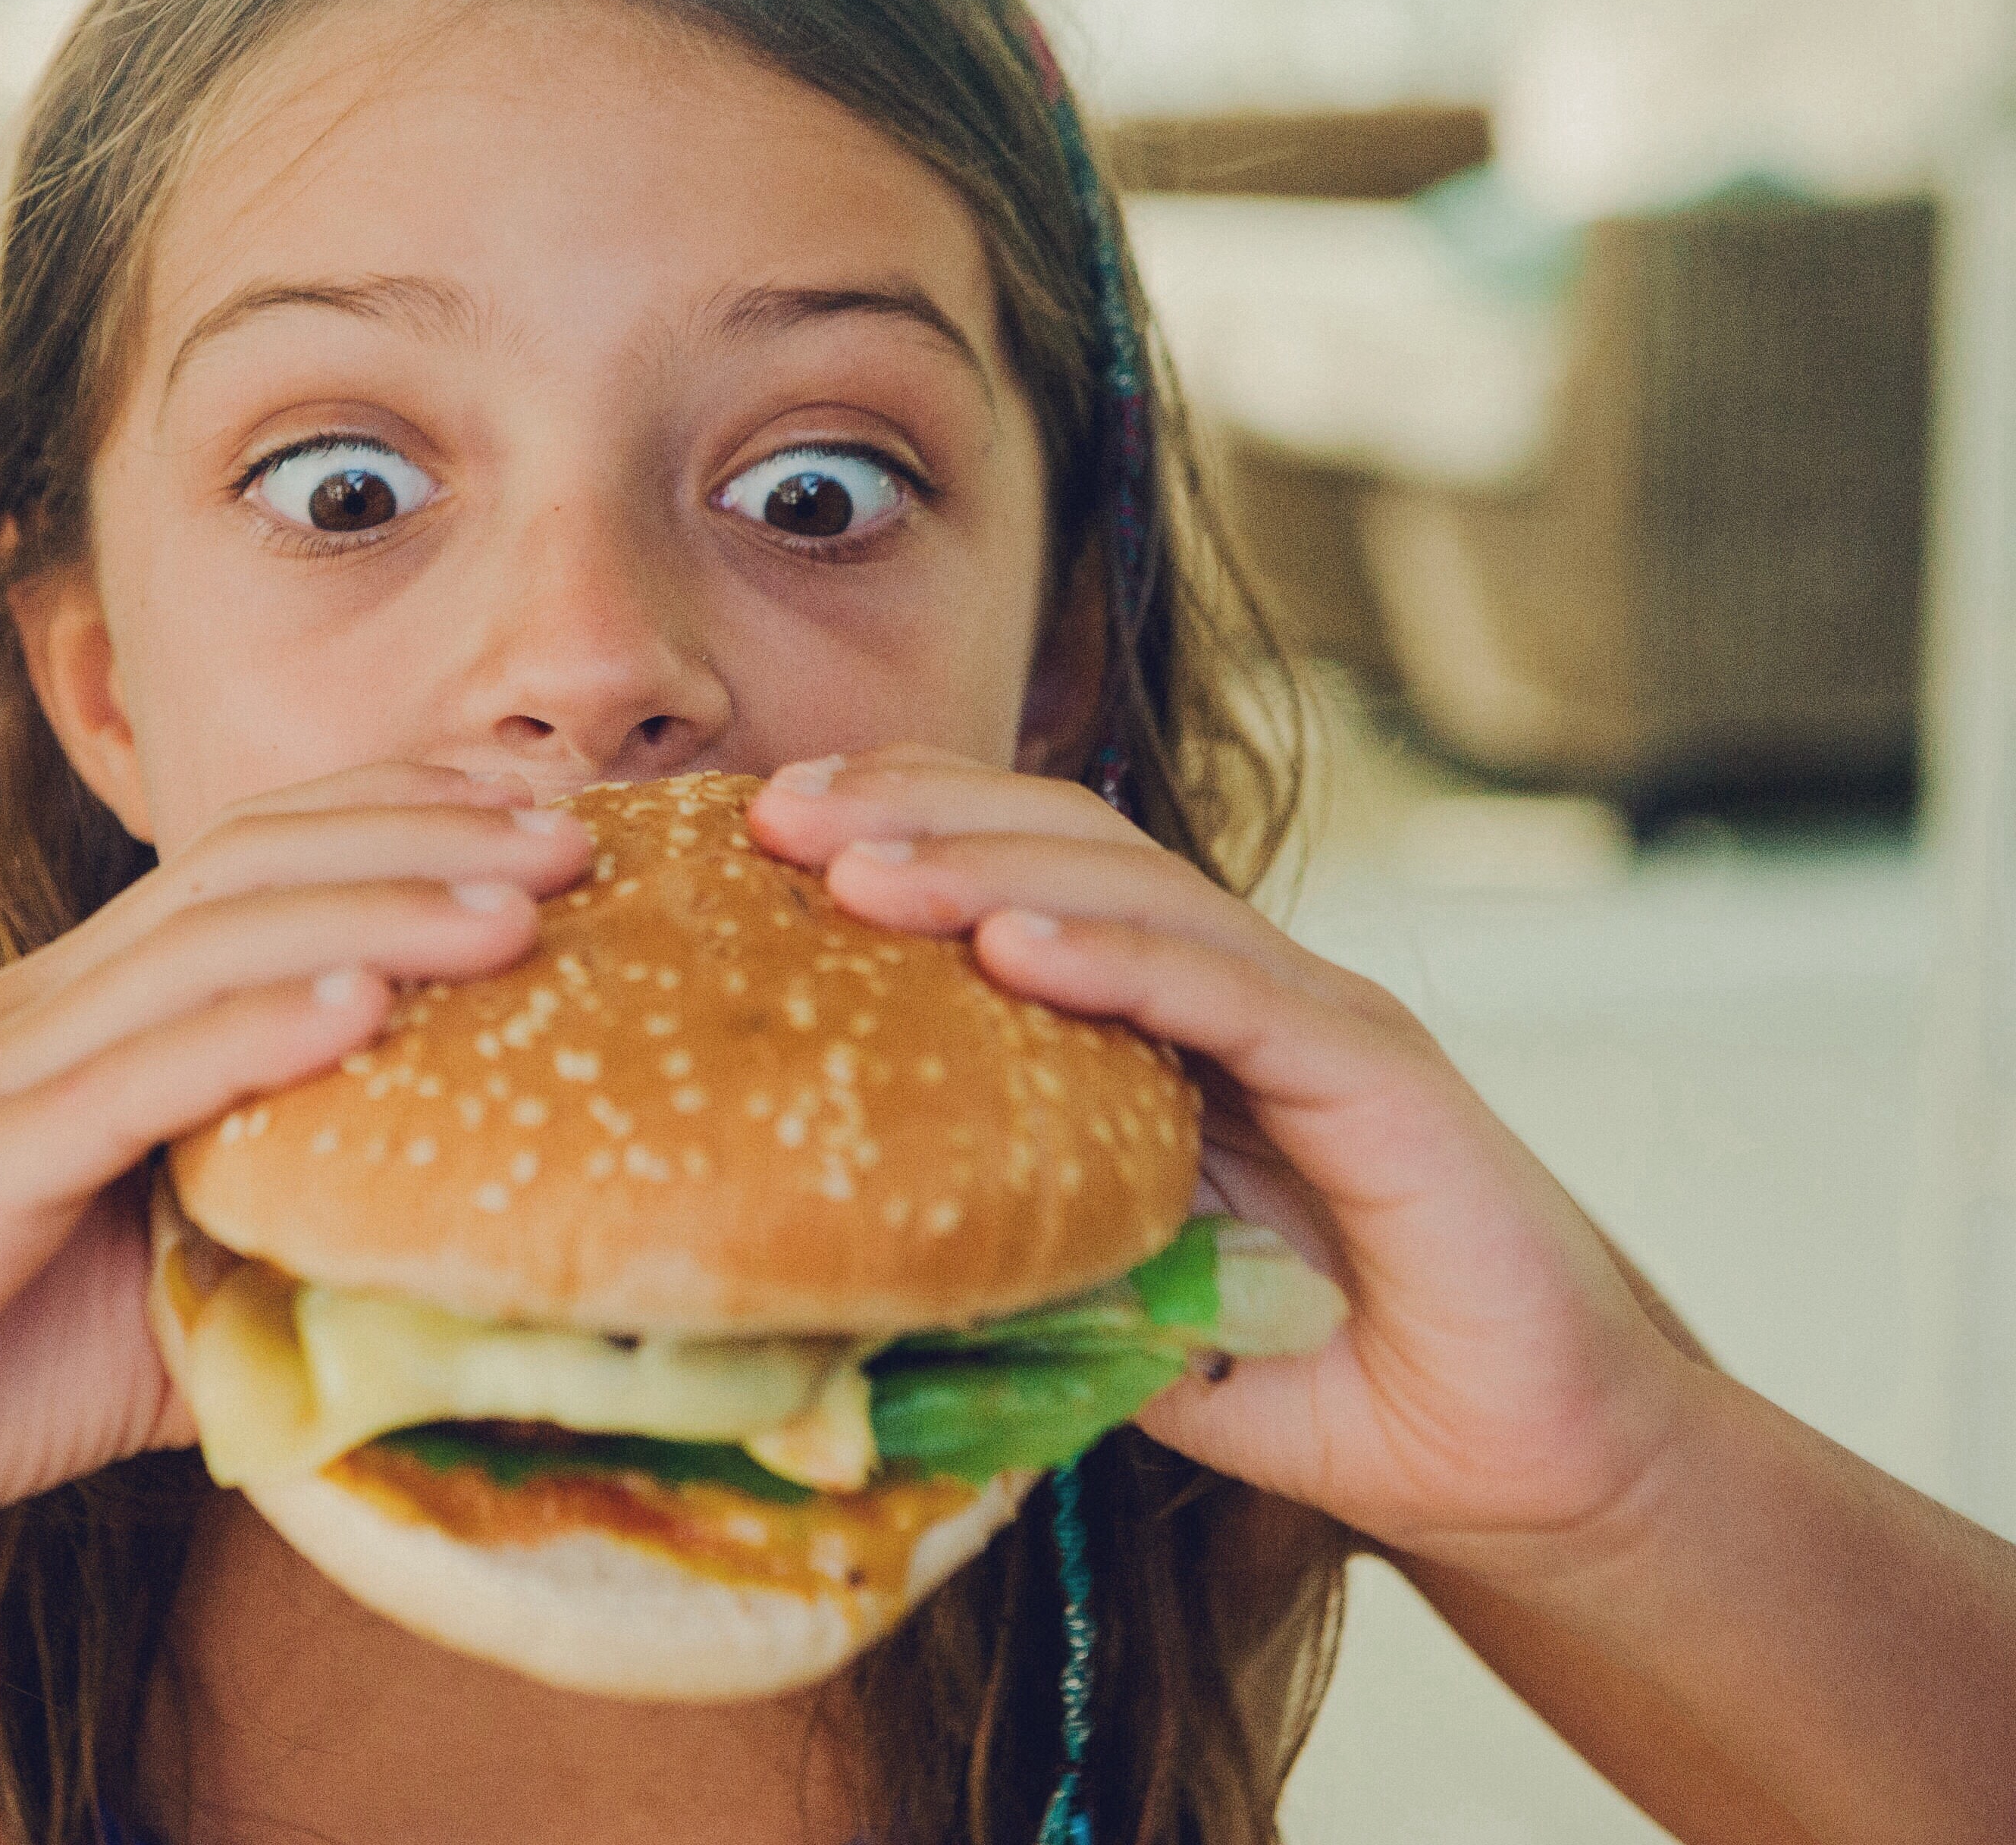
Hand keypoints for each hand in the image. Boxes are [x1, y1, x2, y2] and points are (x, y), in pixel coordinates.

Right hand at [0, 762, 589, 1679]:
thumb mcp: (152, 1311)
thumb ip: (276, 1265)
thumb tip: (453, 1288)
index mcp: (79, 1016)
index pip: (253, 866)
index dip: (398, 816)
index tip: (544, 813)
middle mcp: (36, 1007)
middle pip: (250, 869)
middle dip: (423, 833)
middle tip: (578, 831)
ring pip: (205, 947)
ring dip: (377, 911)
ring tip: (522, 906)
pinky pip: (129, 1079)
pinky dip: (253, 1033)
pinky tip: (365, 1007)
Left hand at [747, 747, 1702, 1596]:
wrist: (1520, 1470)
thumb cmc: (1325, 1385)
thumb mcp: (1123, 1314)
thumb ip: (1017, 1263)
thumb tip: (843, 1264)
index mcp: (1170, 1024)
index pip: (1023, 880)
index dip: (900, 836)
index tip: (764, 838)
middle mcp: (1239, 988)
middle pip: (1062, 846)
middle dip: (913, 813)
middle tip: (777, 816)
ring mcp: (1313, 1014)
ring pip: (1134, 893)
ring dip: (985, 866)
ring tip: (856, 868)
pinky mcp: (1378, 1071)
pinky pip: (1228, 990)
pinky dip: (1116, 957)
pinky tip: (1011, 945)